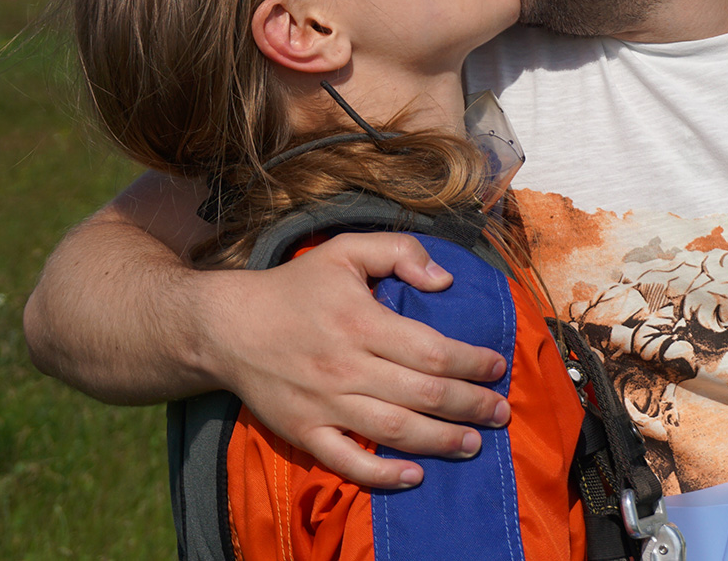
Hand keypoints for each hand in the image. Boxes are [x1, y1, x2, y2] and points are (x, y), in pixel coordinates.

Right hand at [197, 230, 511, 488]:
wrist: (226, 326)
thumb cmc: (294, 287)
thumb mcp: (345, 250)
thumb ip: (399, 253)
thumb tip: (445, 279)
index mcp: (361, 321)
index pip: (431, 349)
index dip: (471, 362)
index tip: (496, 367)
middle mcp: (346, 366)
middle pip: (423, 393)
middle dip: (470, 405)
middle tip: (500, 411)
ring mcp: (324, 403)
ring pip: (395, 430)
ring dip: (441, 441)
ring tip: (474, 444)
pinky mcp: (303, 431)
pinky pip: (346, 461)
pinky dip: (382, 475)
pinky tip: (414, 476)